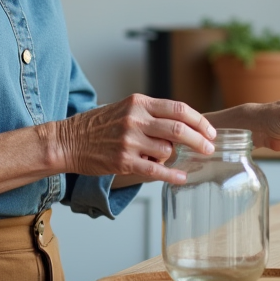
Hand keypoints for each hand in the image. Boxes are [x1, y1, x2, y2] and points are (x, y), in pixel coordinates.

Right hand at [55, 94, 216, 184]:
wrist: (69, 140)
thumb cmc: (98, 125)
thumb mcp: (125, 108)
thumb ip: (151, 114)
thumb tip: (182, 125)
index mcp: (139, 102)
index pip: (179, 109)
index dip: (199, 121)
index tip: (210, 131)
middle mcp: (135, 119)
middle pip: (178, 129)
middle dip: (199, 140)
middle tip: (209, 148)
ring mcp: (129, 141)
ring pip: (167, 151)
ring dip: (173, 157)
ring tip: (166, 159)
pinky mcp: (123, 161)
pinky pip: (155, 171)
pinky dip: (172, 175)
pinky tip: (182, 177)